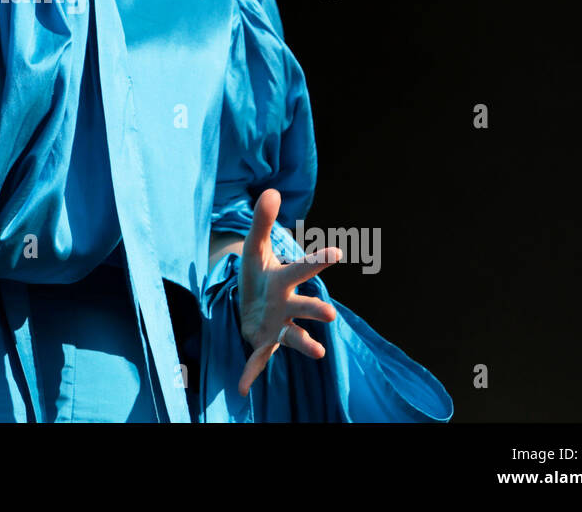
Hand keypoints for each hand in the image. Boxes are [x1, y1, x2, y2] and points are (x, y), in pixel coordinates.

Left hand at [235, 188, 340, 395]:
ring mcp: (277, 326)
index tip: (337, 251)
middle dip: (316, 310)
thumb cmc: (258, 274)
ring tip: (318, 353)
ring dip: (304, 343)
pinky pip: (258, 360)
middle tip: (331, 314)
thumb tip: (271, 191)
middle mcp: (287, 305)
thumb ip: (262, 221)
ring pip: (292, 336)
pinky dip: (252, 373)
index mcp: (284, 280)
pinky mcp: (263, 343)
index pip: (302, 268)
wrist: (249, 302)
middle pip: (304, 307)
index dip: (318, 260)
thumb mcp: (254, 247)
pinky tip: (244, 389)